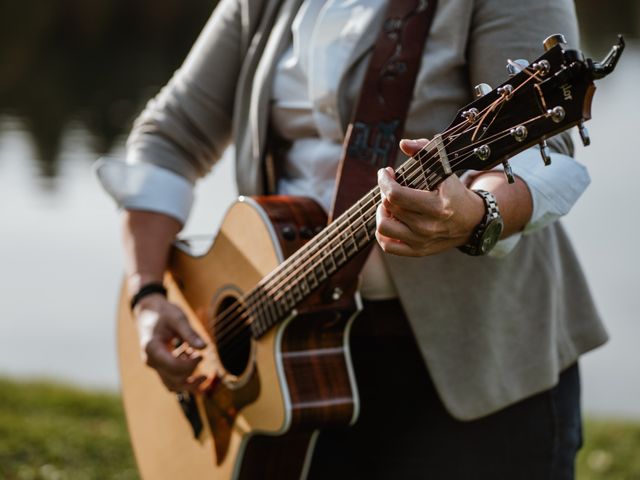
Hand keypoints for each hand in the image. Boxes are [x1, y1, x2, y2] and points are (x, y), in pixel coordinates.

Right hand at [133, 293, 207, 391]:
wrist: (148, 311)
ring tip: (202, 368)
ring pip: (172, 385)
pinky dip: (184, 375)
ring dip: (189, 381)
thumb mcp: (178, 318)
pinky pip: (172, 379)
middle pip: (174, 380)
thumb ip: (190, 333)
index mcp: (152, 348)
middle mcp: (151, 361)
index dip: (191, 365)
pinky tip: (191, 358)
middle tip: (202, 358)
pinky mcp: (159, 366)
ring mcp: (154, 365)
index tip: (202, 355)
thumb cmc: (163, 312)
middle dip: (192, 374)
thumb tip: (205, 347)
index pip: (173, 367)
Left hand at [375, 138, 484, 256]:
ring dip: (381, 212)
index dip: (384, 180)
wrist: (472, 222)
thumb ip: (425, 150)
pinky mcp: (417, 251)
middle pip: (390, 207)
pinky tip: (389, 220)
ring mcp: (422, 241)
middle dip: (385, 191)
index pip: (396, 194)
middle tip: (390, 185)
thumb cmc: (454, 192)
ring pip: (384, 227)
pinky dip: (382, 233)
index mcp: (437, 205)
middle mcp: (428, 226)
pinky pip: (388, 246)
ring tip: (388, 204)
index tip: (386, 172)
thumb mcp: (445, 168)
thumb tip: (403, 144)